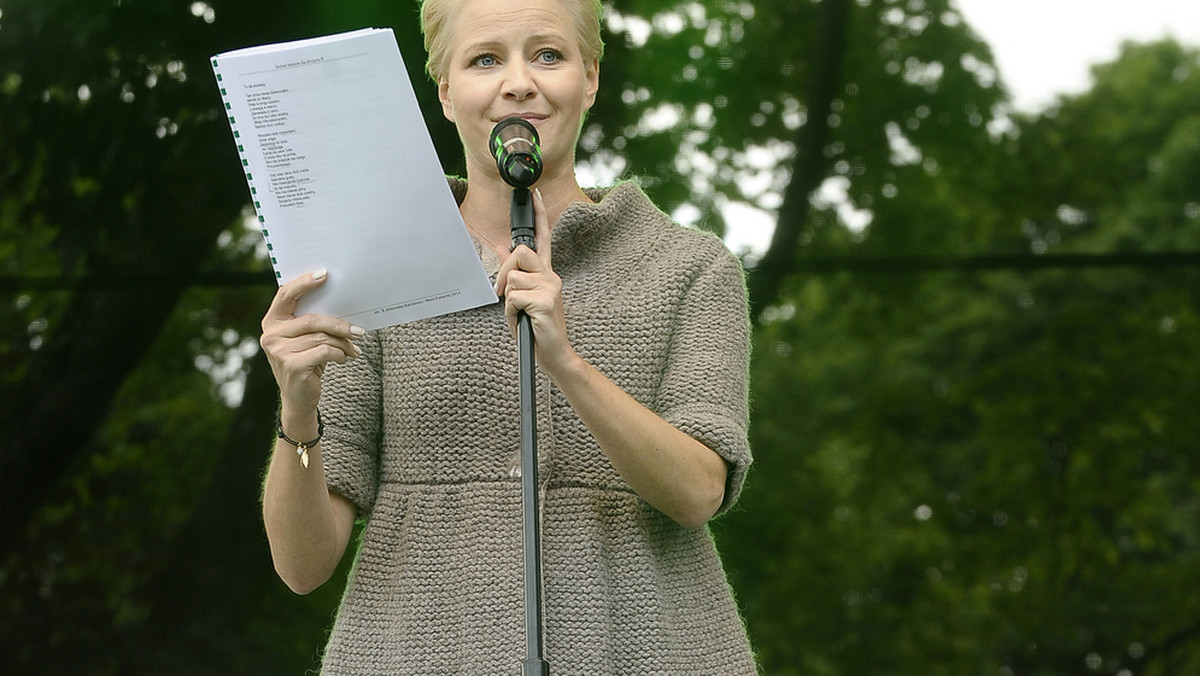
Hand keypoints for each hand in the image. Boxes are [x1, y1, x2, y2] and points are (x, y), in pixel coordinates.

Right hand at [260, 269, 364, 413]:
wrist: (299, 399)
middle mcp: (270, 335)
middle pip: (312, 319)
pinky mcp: (292, 366)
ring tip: (353, 349)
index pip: (286, 294)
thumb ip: (313, 322)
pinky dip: (340, 354)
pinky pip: (325, 351)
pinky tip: (344, 358)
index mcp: (272, 321)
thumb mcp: (306, 339)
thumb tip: (342, 303)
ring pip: (322, 337)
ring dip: (343, 343)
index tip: (325, 274)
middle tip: (360, 331)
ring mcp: (278, 351)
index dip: (305, 282)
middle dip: (340, 324)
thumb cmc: (307, 362)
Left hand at [494, 189, 575, 373]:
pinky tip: (524, 320)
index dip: (539, 215)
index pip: (543, 239)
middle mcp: (551, 276)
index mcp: (547, 274)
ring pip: (512, 279)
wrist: (554, 353)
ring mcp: (550, 288)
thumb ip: (516, 277)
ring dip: (508, 300)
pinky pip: (513, 298)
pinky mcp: (544, 301)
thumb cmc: (537, 329)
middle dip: (504, 271)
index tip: (534, 194)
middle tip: (502, 292)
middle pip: (520, 254)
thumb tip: (502, 256)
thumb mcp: (524, 299)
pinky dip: (511, 312)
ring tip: (520, 314)